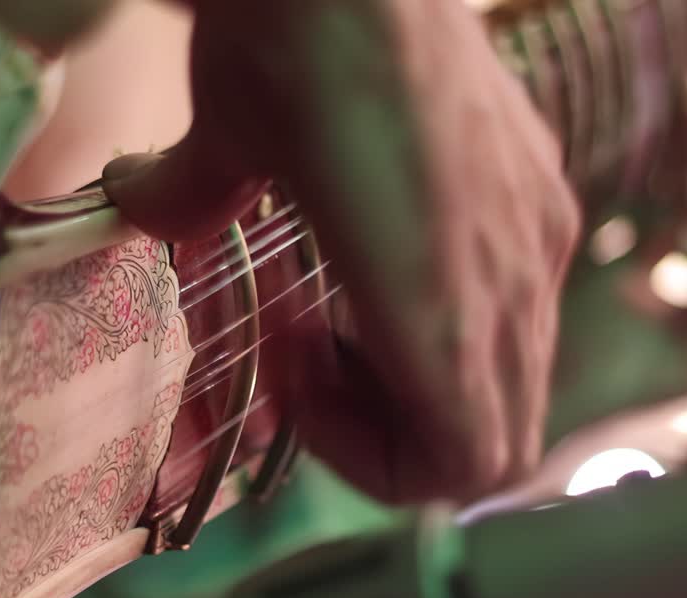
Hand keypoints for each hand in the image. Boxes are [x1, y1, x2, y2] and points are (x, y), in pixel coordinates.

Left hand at [104, 0, 579, 504]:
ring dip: (429, 372)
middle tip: (314, 356)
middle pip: (501, 437)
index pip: (468, 466)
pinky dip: (459, 315)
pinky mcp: (543, 182)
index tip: (296, 378)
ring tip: (347, 304)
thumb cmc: (283, 42)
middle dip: (398, 425)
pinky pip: (524, 302)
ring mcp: (541, 228)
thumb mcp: (215, 144)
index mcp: (443, 305)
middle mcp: (518, 276)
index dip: (376, 460)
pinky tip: (391, 249)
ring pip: (518, 373)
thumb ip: (183, 202)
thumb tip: (142, 200)